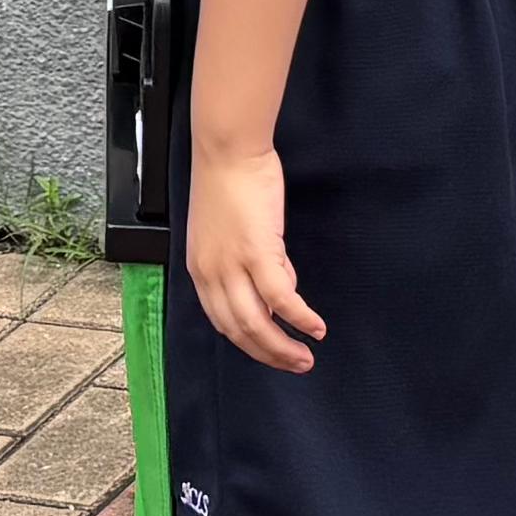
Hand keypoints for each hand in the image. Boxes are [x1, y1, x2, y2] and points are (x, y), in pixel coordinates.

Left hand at [180, 144, 321, 373]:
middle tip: (295, 364)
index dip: (249, 342)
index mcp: (200, 270)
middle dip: (269, 354)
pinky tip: (316, 328)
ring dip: (284, 347)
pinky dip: (300, 317)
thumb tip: (280, 287)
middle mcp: (211, 274)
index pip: (223, 322)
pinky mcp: (257, 252)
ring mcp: (233, 265)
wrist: (228, 151)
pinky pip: (282, 297)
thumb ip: (249, 263)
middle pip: (240, 331)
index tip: (272, 351)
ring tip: (306, 356)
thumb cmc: (229, 182)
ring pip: (259, 323)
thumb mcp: (229, 232)